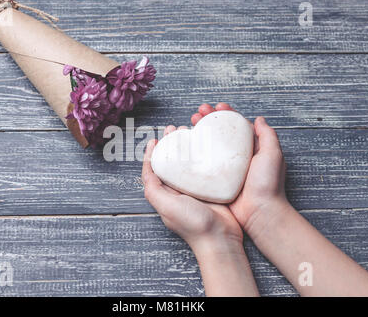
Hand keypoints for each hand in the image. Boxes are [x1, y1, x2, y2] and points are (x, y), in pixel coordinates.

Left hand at [142, 130, 243, 254]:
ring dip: (188, 146)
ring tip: (190, 132)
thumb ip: (153, 189)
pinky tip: (208, 145)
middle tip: (176, 129)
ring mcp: (196, 189)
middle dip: (172, 144)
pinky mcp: (212, 187)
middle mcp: (179, 190)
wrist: (220, 238)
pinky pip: (206, 167)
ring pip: (189, 161)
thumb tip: (147, 170)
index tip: (155, 139)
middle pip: (172, 161)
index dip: (153, 153)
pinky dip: (205, 154)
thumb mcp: (166, 206)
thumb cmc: (193, 224)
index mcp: (166, 194)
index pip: (154, 170)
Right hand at [191, 103, 287, 237]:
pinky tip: (187, 146)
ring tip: (189, 125)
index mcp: (251, 149)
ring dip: (199, 133)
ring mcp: (225, 169)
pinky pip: (203, 163)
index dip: (226, 114)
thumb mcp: (273, 155)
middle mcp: (237, 157)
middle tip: (198, 113)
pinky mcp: (216, 180)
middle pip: (220, 133)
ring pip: (209, 146)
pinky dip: (195, 153)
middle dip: (208, 120)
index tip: (216, 106)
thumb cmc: (268, 185)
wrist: (259, 213)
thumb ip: (268, 136)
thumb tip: (259, 119)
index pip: (236, 126)